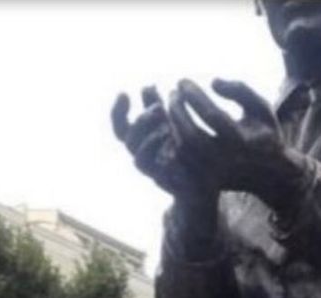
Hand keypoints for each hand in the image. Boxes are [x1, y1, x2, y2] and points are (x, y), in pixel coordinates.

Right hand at [111, 86, 220, 209]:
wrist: (203, 187)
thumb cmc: (186, 153)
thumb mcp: (172, 126)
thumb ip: (158, 109)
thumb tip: (147, 85)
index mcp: (142, 143)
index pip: (120, 128)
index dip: (118, 112)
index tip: (124, 92)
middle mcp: (144, 158)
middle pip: (130, 140)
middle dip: (142, 122)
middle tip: (158, 108)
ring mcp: (155, 174)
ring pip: (139, 160)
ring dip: (150, 142)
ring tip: (167, 129)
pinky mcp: (171, 186)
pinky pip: (162, 176)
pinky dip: (167, 165)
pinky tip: (176, 151)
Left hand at [168, 79, 310, 210]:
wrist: (270, 175)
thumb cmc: (264, 134)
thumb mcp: (260, 108)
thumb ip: (240, 90)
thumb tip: (212, 81)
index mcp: (242, 141)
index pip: (212, 116)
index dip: (194, 96)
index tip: (182, 81)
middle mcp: (227, 159)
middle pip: (191, 135)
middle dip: (177, 111)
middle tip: (173, 93)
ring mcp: (214, 171)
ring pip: (183, 148)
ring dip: (173, 124)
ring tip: (172, 104)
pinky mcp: (205, 178)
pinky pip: (181, 159)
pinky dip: (174, 138)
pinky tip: (174, 122)